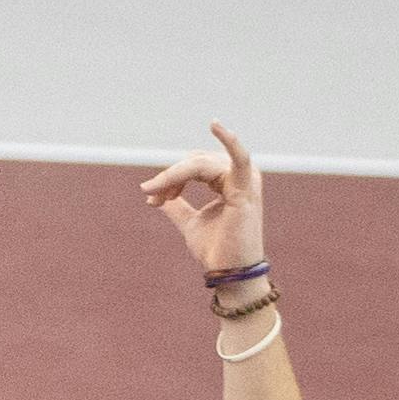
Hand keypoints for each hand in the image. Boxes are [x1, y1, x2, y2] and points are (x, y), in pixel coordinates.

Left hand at [143, 122, 267, 286]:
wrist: (228, 273)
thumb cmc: (216, 250)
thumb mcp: (190, 222)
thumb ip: (177, 206)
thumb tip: (158, 196)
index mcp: (229, 181)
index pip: (195, 166)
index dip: (171, 178)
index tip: (152, 198)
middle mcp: (240, 176)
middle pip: (195, 162)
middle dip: (170, 177)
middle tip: (153, 196)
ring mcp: (245, 180)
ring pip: (201, 164)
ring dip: (176, 176)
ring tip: (158, 193)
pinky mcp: (245, 189)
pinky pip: (239, 158)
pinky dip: (229, 140)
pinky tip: (217, 125)